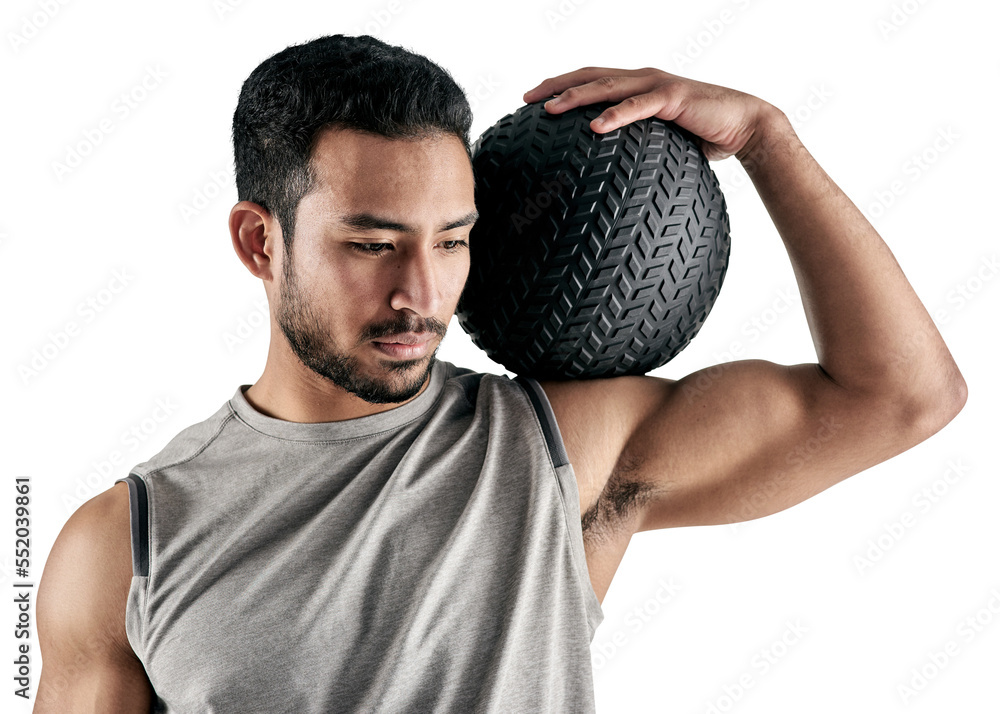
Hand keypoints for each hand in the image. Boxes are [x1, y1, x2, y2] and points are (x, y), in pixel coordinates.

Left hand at [522, 66, 779, 161]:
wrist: (747, 128)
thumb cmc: (704, 137)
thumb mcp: (662, 144)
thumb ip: (637, 150)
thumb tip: (612, 178)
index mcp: (638, 87)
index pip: (592, 80)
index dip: (562, 86)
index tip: (532, 101)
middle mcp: (644, 79)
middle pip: (590, 76)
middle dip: (556, 86)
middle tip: (526, 99)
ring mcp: (657, 86)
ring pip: (607, 86)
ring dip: (576, 96)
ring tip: (549, 110)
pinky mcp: (674, 98)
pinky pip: (638, 105)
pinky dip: (615, 114)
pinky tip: (594, 126)